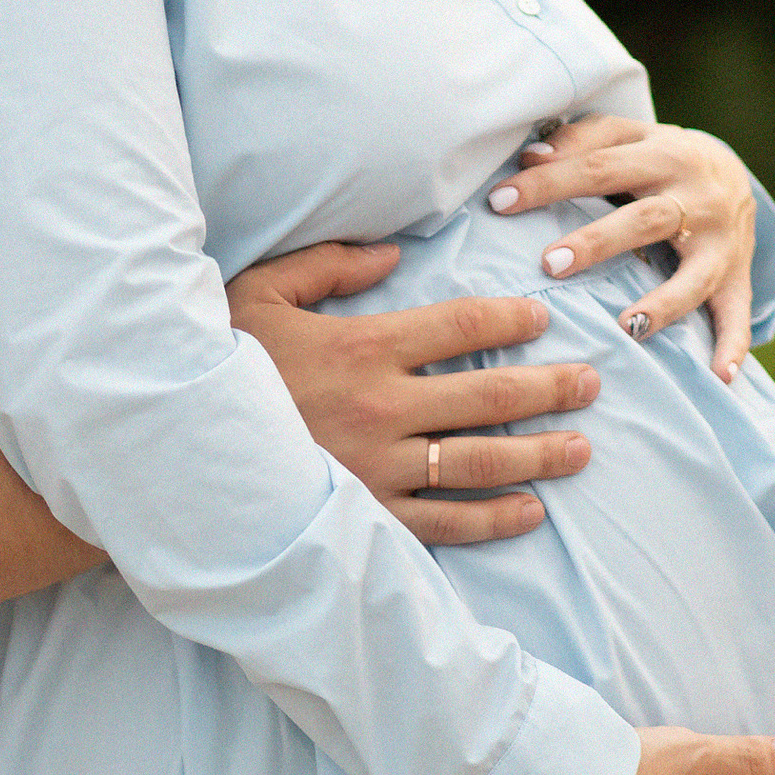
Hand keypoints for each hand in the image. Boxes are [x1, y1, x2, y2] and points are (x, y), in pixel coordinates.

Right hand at [225, 240, 598, 547]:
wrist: (181, 447)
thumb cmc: (222, 358)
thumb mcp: (260, 290)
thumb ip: (327, 264)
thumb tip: (390, 251)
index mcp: (361, 345)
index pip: (458, 327)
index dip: (509, 321)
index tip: (544, 319)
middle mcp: (381, 406)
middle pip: (487, 396)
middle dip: (549, 388)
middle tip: (593, 383)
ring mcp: (379, 467)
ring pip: (479, 461)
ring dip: (539, 454)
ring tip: (582, 447)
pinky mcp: (369, 516)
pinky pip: (446, 522)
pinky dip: (494, 518)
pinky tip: (531, 510)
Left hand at [486, 116, 758, 380]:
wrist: (738, 171)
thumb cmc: (658, 155)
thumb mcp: (626, 135)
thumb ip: (579, 140)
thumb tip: (529, 155)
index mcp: (662, 154)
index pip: (598, 168)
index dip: (548, 183)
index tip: (499, 202)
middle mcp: (695, 198)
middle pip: (644, 220)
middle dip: (597, 243)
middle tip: (549, 265)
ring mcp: (721, 242)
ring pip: (694, 275)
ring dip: (662, 303)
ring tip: (626, 327)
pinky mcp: (738, 276)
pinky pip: (738, 313)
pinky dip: (733, 344)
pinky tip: (720, 376)